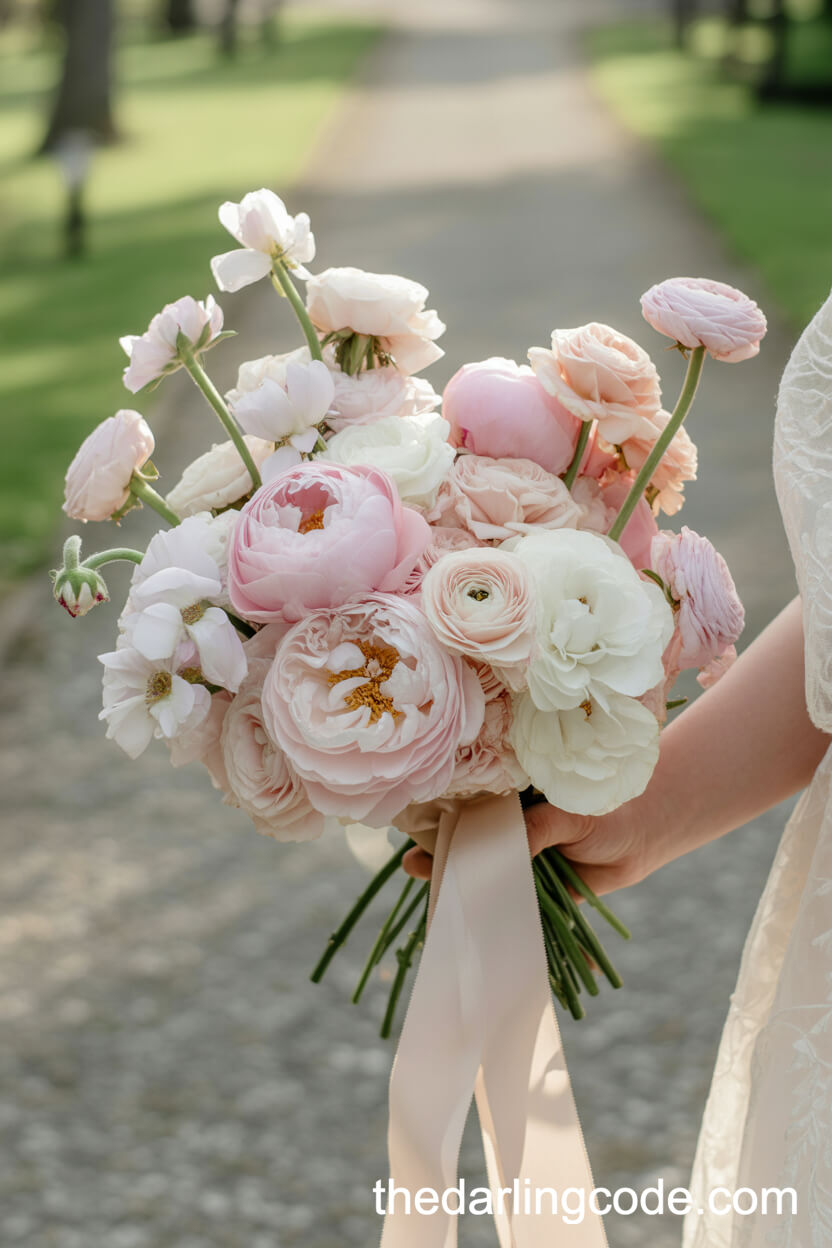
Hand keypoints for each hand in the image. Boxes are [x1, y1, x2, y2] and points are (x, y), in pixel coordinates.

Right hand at [402, 795, 652, 895]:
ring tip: (435, 899)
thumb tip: (506, 849)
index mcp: (511, 807)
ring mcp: (521, 865)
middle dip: (440, 859)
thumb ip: (537, 828)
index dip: (441, 825)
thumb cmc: (606, 811)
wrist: (642, 838)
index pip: (467, 814)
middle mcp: (509, 836)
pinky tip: (476, 930)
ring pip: (485, 880)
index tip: (417, 833)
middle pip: (466, 849)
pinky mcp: (537, 895)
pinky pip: (514, 908)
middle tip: (413, 866)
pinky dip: (498, 920)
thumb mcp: (569, 814)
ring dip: (463, 892)